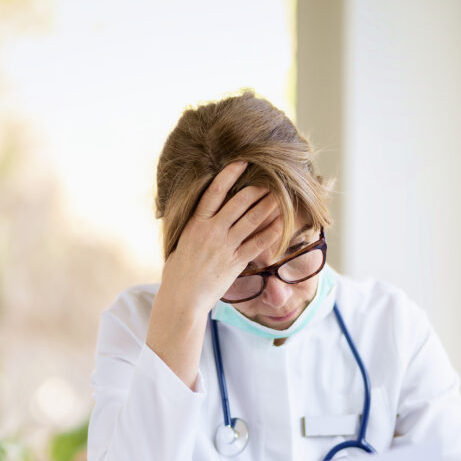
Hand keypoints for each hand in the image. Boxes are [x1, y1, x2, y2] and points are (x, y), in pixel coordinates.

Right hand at [158, 161, 283, 315]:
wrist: (182, 297)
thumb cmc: (179, 270)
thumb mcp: (182, 240)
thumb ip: (195, 225)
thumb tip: (203, 212)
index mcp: (196, 222)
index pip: (214, 191)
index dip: (229, 175)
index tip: (241, 163)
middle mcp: (211, 231)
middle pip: (239, 202)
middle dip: (256, 189)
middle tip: (269, 179)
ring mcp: (225, 246)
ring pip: (252, 220)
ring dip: (268, 205)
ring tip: (280, 195)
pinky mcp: (235, 262)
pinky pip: (258, 243)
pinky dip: (272, 232)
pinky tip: (282, 223)